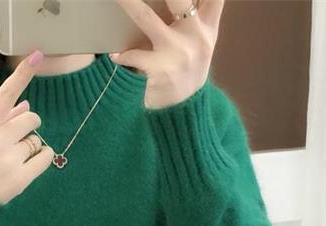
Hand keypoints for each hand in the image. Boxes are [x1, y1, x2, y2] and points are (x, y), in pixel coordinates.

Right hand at [0, 49, 54, 205]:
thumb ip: (1, 120)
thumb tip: (26, 104)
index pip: (6, 93)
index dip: (23, 73)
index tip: (37, 55)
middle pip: (31, 117)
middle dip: (29, 126)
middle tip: (17, 140)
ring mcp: (9, 159)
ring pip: (36, 140)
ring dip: (30, 147)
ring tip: (12, 160)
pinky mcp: (21, 178)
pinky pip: (45, 157)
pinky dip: (42, 158)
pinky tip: (28, 165)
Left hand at [109, 0, 224, 109]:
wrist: (183, 115)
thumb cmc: (186, 75)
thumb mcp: (200, 46)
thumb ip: (197, 18)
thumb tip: (179, 3)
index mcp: (208, 27)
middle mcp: (197, 36)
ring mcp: (179, 53)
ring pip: (147, 19)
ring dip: (128, 4)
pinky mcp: (161, 70)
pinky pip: (134, 55)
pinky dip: (122, 55)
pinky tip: (116, 56)